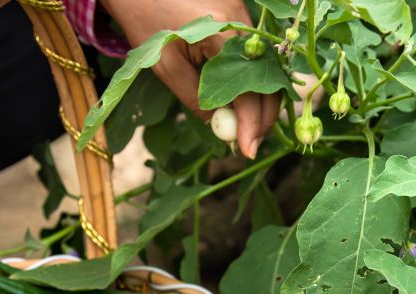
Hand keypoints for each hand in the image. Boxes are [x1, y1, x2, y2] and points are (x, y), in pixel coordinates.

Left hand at [98, 0, 279, 158]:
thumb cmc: (147, 22)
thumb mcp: (167, 68)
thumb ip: (196, 99)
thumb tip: (221, 126)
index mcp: (223, 34)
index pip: (249, 90)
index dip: (251, 125)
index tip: (247, 151)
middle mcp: (244, 24)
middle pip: (267, 82)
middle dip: (262, 119)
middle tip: (248, 146)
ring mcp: (246, 19)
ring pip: (266, 71)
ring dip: (260, 104)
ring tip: (245, 131)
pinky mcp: (243, 20)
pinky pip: (255, 59)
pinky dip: (252, 84)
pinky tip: (242, 105)